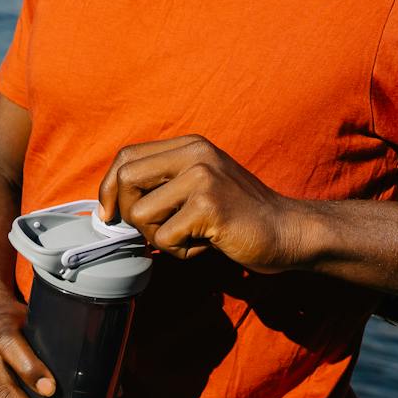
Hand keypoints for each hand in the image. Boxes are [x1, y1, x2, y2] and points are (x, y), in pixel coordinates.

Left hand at [97, 135, 310, 272]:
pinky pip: (165, 238)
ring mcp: (202, 177)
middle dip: (127, 213)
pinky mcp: (208, 206)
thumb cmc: (239, 214)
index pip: (127, 156)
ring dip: (159, 237)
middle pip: (125, 179)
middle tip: (155, 230)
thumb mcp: (201, 183)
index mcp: (190, 145)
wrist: (288, 230)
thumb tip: (111, 205)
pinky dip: (182, 252)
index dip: (109, 187)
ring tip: (191, 236)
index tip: (109, 214)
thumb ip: (164, 182)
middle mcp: (195, 153)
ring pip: (140, 214)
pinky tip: (207, 245)